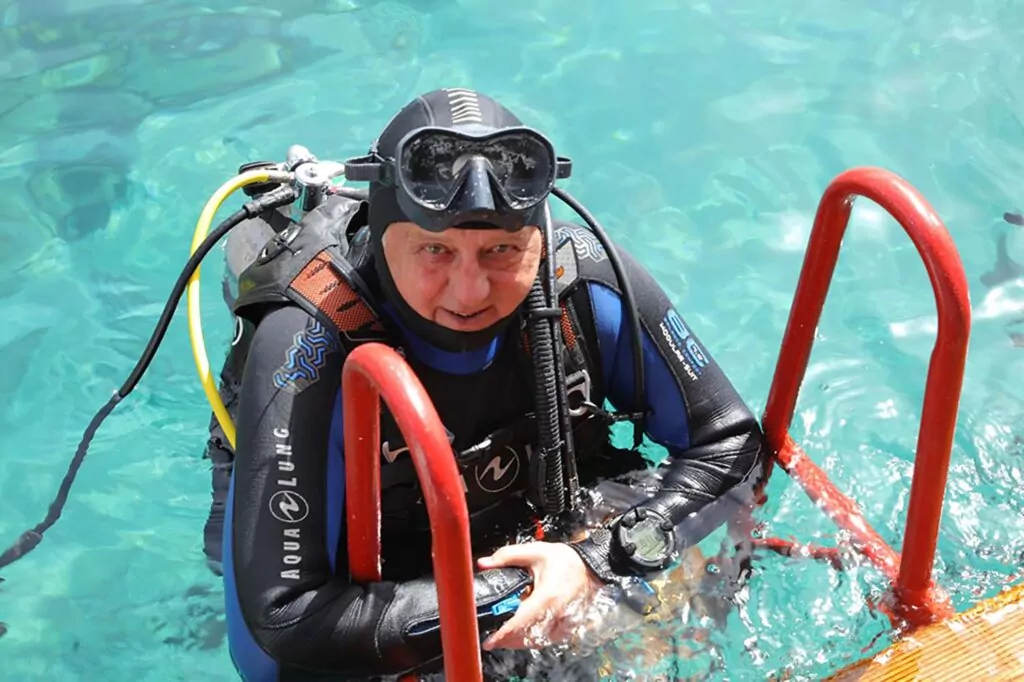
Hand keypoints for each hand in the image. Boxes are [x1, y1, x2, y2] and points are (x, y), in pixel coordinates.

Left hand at [476, 541, 602, 650]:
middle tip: (493, 638)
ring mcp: (564, 623)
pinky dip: (534, 640)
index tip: (489, 641)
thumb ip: (507, 556)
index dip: (502, 634)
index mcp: (547, 596)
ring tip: (505, 637)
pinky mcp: (569, 627)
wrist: (592, 566)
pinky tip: (525, 634)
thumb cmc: (567, 560)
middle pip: (527, 637)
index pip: (520, 622)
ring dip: (519, 642)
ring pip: (537, 642)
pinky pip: (548, 640)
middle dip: (507, 640)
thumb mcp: (535, 551)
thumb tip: (484, 563)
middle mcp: (557, 613)